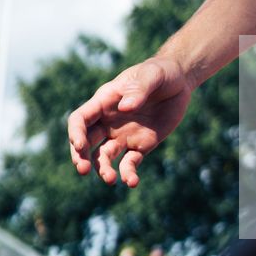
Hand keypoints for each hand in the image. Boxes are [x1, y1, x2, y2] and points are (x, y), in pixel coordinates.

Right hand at [67, 57, 192, 187]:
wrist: (179, 82)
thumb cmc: (160, 72)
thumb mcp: (152, 75)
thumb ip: (139, 89)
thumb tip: (125, 108)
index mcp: (104, 102)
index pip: (80, 120)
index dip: (75, 133)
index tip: (80, 145)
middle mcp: (109, 122)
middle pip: (85, 142)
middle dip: (80, 157)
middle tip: (83, 170)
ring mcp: (123, 136)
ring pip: (104, 157)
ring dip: (103, 170)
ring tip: (111, 179)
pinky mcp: (140, 146)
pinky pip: (129, 164)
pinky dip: (129, 174)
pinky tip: (132, 182)